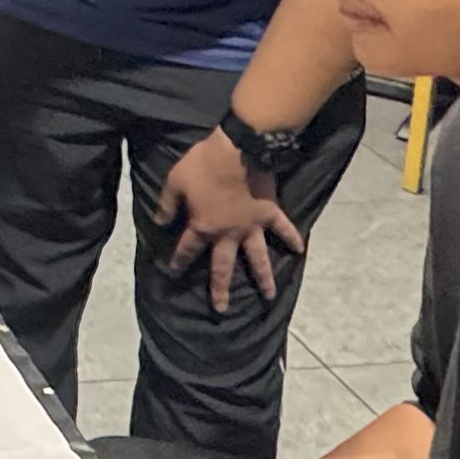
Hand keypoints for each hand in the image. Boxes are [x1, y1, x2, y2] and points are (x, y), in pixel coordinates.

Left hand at [158, 129, 303, 313]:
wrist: (238, 149)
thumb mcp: (175, 182)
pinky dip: (292, 238)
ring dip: (263, 277)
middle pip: (222, 266)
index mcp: (204, 227)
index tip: (173, 271)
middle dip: (220, 289)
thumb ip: (167, 205)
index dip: (179, 260)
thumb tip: (159, 222)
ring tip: (269, 295)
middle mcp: (228, 234)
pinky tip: (300, 250)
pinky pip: (283, 228)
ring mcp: (251, 226)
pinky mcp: (269, 213)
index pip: (188, 249)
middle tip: (221, 309)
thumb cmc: (203, 165)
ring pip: (257, 257)